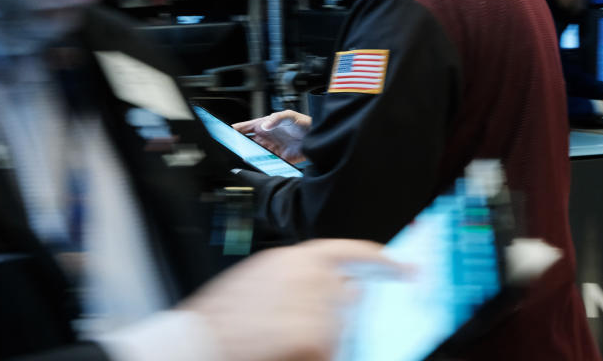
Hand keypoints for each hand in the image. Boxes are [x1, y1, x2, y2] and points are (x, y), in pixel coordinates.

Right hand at [182, 239, 397, 360]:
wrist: (196, 345)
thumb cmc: (224, 317)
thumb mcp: (263, 277)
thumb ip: (307, 276)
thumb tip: (353, 286)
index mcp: (297, 258)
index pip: (353, 253)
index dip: (383, 261)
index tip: (406, 269)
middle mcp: (312, 278)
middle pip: (347, 298)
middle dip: (332, 314)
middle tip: (294, 327)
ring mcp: (316, 310)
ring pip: (339, 329)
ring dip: (319, 338)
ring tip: (277, 339)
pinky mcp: (314, 340)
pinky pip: (330, 352)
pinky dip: (314, 355)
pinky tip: (283, 351)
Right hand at [232, 110, 311, 162]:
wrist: (316, 136)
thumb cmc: (303, 123)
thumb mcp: (289, 115)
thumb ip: (276, 118)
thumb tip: (264, 125)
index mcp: (264, 125)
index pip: (245, 128)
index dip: (234, 130)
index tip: (225, 133)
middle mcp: (265, 137)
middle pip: (246, 142)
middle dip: (238, 145)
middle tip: (231, 148)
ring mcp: (270, 148)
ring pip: (253, 154)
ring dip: (247, 156)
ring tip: (240, 158)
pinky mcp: (277, 159)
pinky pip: (264, 163)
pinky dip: (259, 165)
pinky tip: (254, 166)